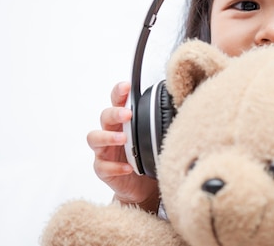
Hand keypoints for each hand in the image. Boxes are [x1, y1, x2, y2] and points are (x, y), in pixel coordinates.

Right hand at [87, 82, 158, 210]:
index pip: (117, 101)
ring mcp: (104, 150)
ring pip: (94, 138)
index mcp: (124, 121)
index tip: (126, 86)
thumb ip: (160, 122)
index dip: (119, 92)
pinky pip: (103, 166)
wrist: (143, 187)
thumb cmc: (148, 156)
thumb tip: (179, 105)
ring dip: (108, 137)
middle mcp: (111, 132)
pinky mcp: (103, 169)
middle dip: (115, 113)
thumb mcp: (155, 137)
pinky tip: (128, 168)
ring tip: (123, 140)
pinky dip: (115, 167)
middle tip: (128, 114)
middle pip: (105, 116)